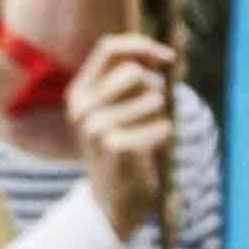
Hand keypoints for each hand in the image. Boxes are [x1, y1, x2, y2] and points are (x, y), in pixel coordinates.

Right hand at [67, 29, 179, 238]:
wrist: (113, 201)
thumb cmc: (123, 147)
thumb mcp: (118, 108)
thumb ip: (132, 77)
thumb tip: (162, 54)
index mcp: (79, 92)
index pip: (109, 48)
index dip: (142, 46)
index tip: (168, 58)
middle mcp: (81, 107)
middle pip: (134, 72)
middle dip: (155, 88)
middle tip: (154, 111)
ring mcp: (94, 128)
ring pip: (152, 98)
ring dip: (160, 113)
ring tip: (147, 133)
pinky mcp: (115, 148)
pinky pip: (161, 124)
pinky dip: (165, 133)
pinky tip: (152, 149)